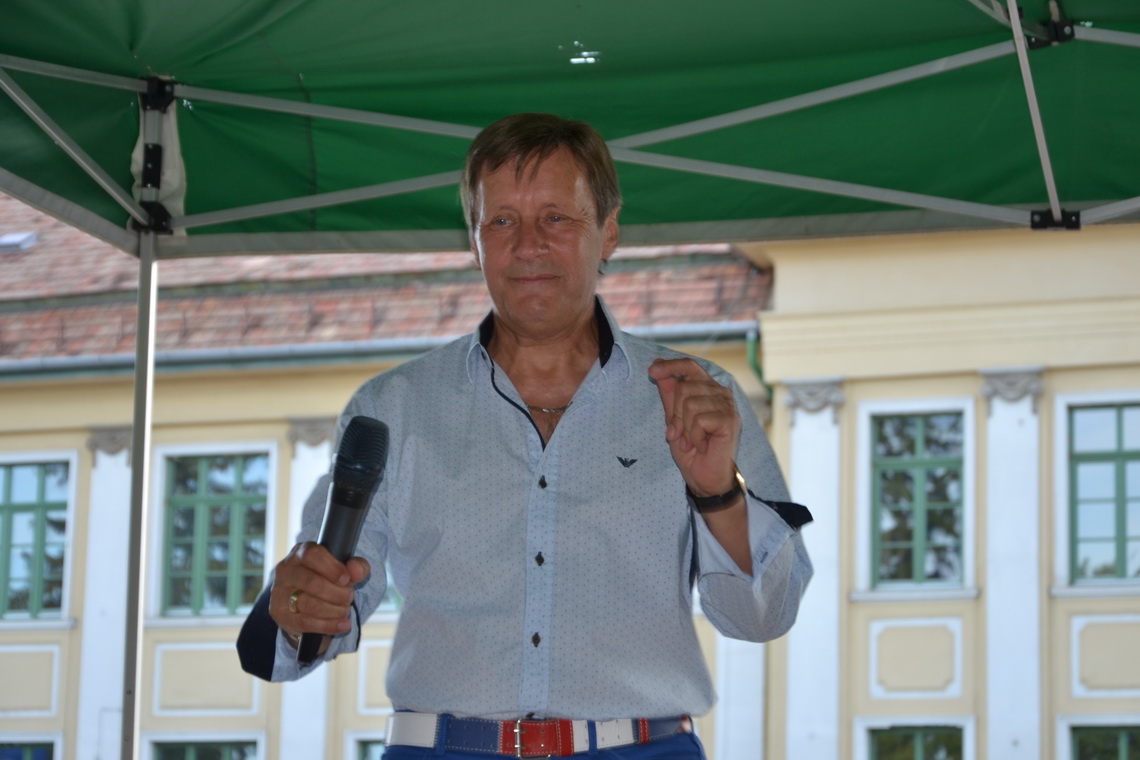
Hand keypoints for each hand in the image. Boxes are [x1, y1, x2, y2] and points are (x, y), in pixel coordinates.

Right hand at [268, 542, 370, 642]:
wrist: (303, 600)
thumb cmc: (326, 579)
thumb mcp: (344, 568)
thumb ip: (356, 566)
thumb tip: (356, 570)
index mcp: (300, 553)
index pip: (313, 555)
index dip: (332, 568)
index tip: (346, 579)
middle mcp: (286, 570)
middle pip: (313, 583)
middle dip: (338, 593)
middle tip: (349, 597)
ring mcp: (279, 592)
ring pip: (310, 605)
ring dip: (334, 610)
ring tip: (345, 610)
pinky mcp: (279, 613)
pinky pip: (305, 623)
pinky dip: (328, 625)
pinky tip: (343, 625)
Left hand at [648, 358, 740, 496]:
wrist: (705, 478)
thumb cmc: (692, 450)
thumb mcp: (673, 420)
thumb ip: (669, 395)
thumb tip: (657, 368)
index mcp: (708, 390)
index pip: (689, 366)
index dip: (670, 366)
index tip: (651, 370)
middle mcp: (721, 393)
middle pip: (684, 387)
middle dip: (675, 414)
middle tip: (681, 435)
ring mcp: (727, 406)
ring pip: (690, 403)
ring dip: (686, 429)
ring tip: (693, 442)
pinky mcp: (730, 420)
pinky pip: (699, 420)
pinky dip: (695, 437)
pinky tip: (703, 445)